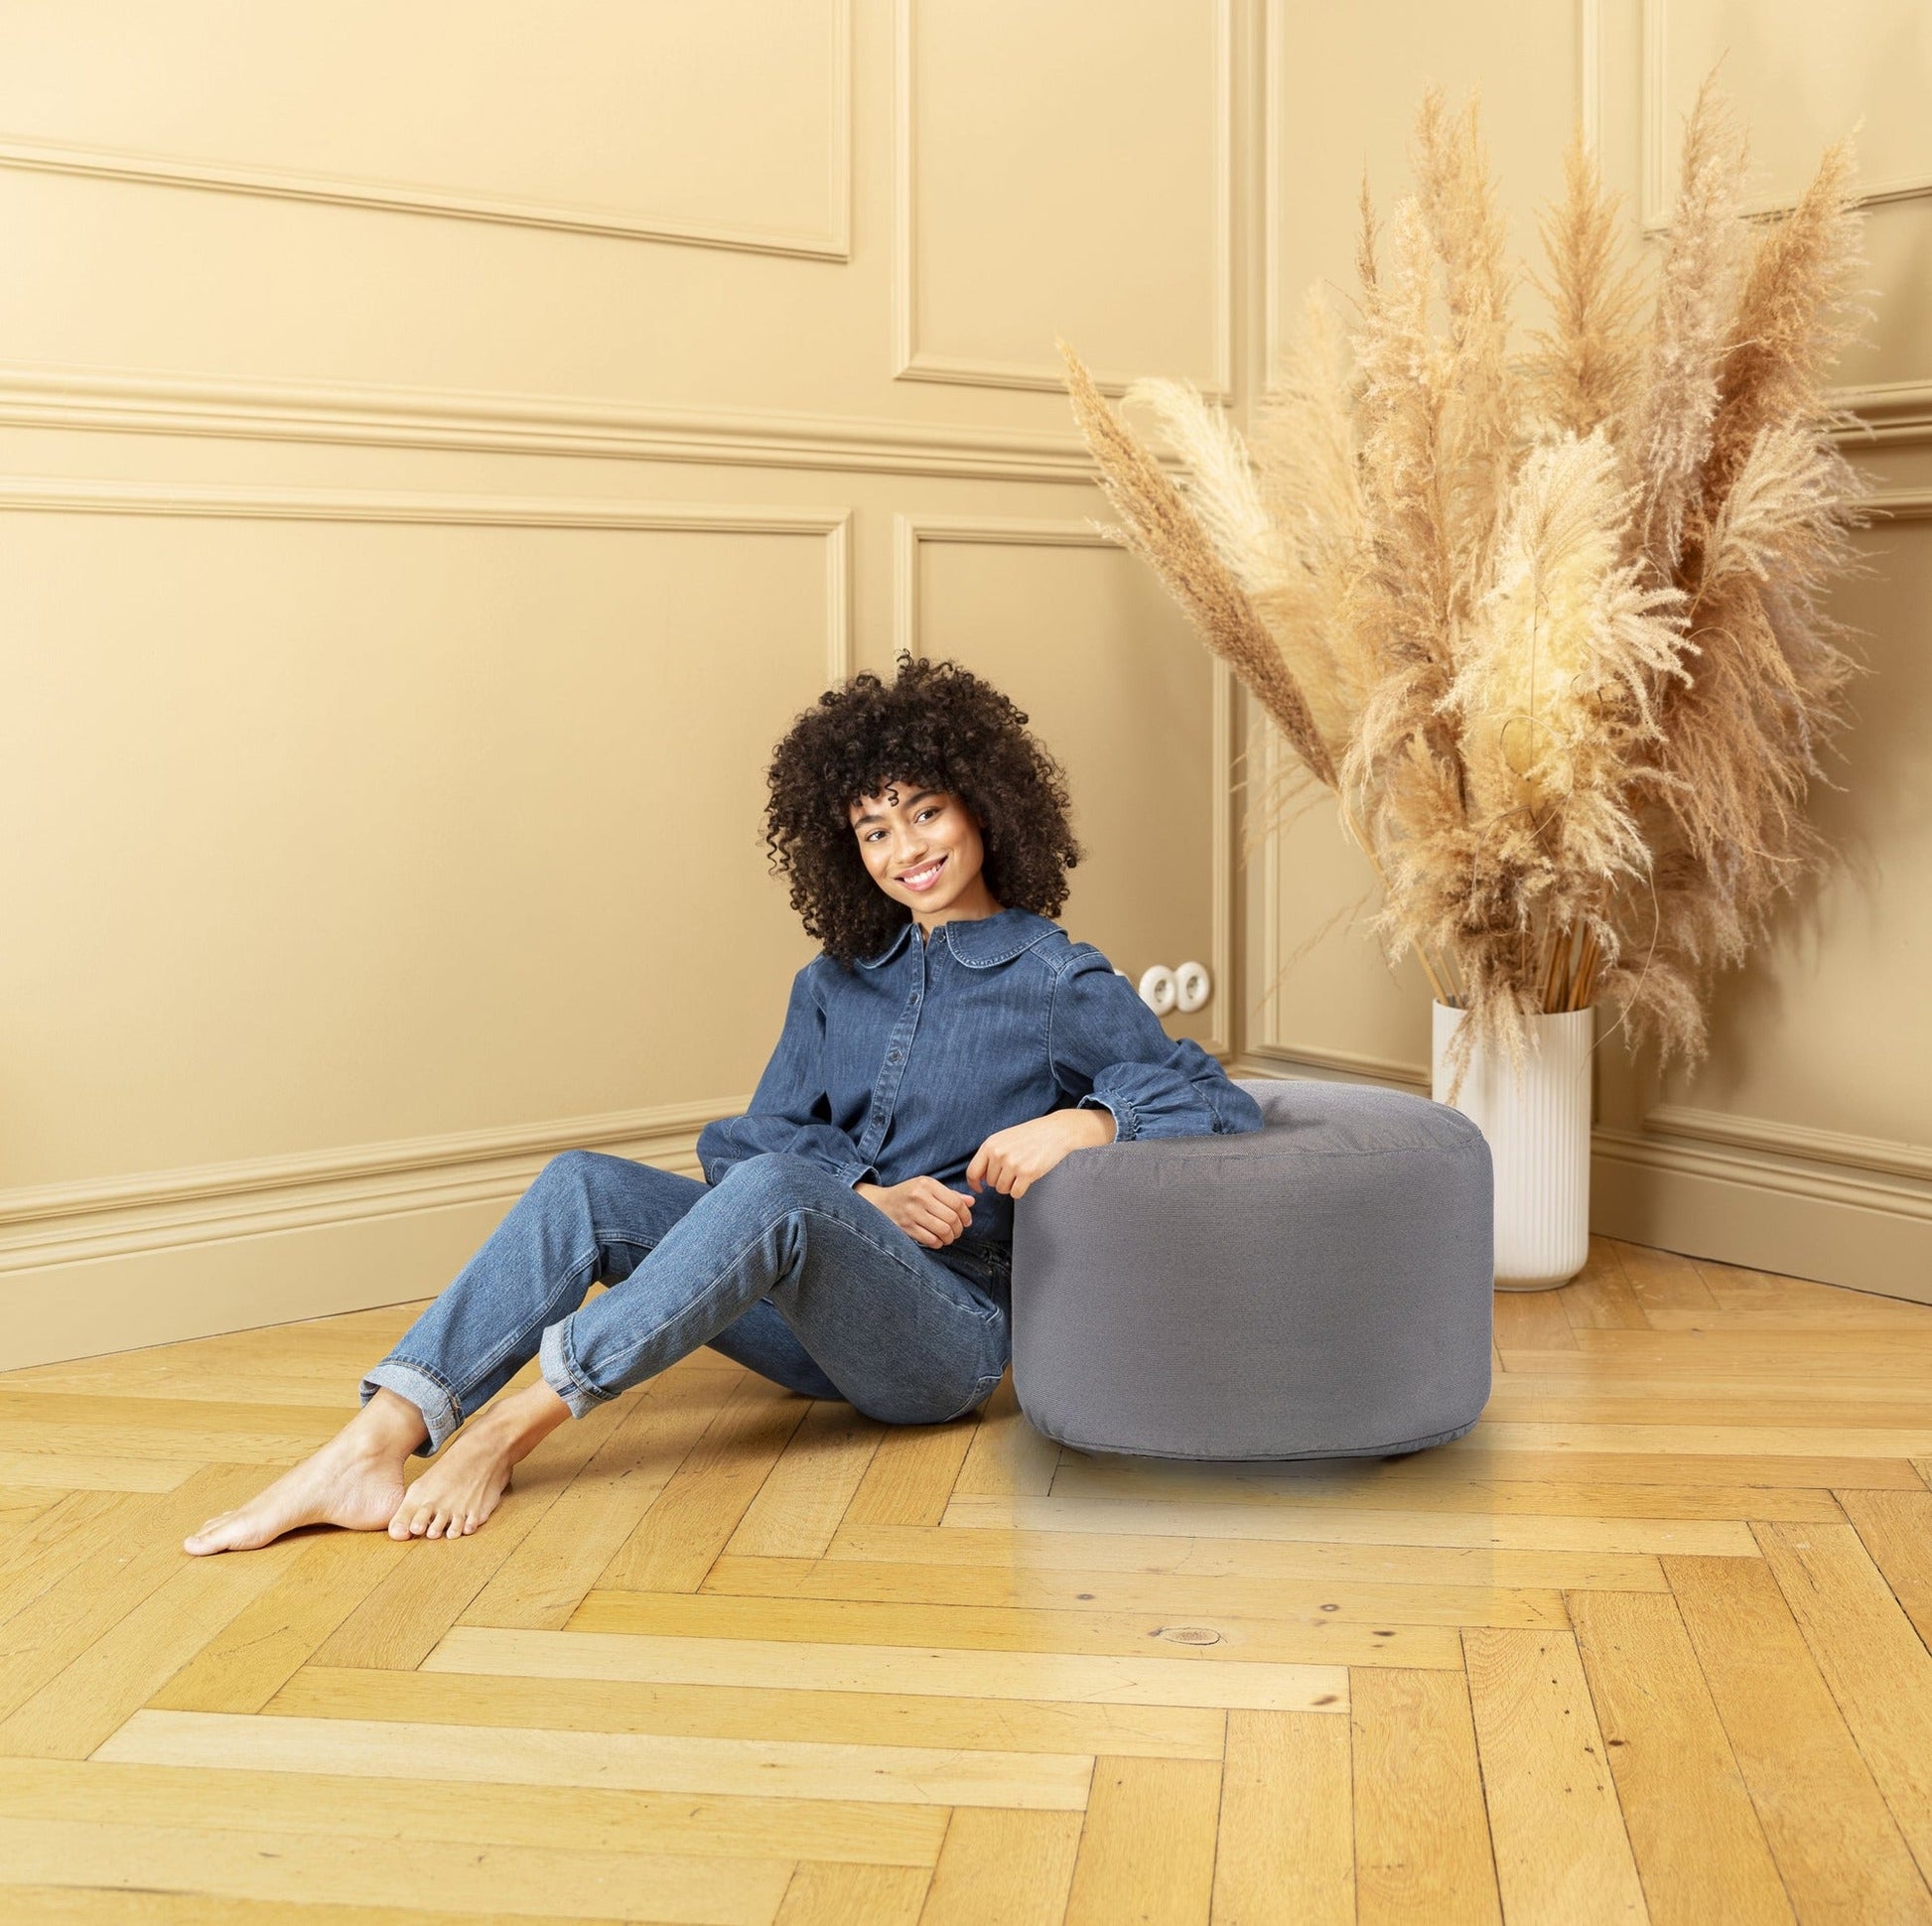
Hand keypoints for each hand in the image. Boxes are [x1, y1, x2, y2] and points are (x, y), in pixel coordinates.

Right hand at [854, 1175, 973, 1247]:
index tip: (967, 1221)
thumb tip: (972, 1202)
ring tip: (949, 1237)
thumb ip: (950, 1195)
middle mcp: (919, 1197)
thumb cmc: (908, 1195)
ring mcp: (911, 1213)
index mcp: (927, 1184)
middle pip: (951, 1218)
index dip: (966, 1215)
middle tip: (958, 1231)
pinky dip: (938, 1243)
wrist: (879, 1204)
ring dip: (950, 1237)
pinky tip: (937, 1240)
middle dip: (959, 1229)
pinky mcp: (906, 1227)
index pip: (956, 1202)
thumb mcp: (927, 1188)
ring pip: (943, 1230)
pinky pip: (930, 1239)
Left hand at [966, 1107, 1115, 1200]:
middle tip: (1013, 1170)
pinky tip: (1027, 1178)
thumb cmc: (1030, 1135)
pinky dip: (1020, 1190)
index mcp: (990, 1144)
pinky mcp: (1027, 1173)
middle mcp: (998, 1154)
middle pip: (990, 1183)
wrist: (1055, 1131)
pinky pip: (1015, 1193)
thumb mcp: (1004, 1139)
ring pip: (1002, 1189)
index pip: (972, 1172)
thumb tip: (979, 1178)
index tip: (980, 1188)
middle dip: (1000, 1181)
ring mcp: (1012, 1164)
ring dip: (1011, 1186)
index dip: (974, 1184)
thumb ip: (990, 1155)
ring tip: (1021, 1172)